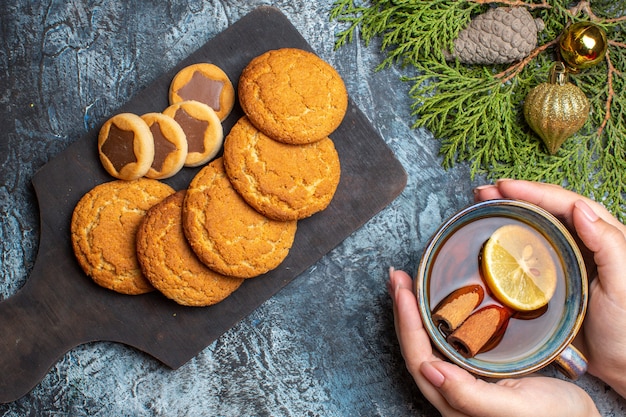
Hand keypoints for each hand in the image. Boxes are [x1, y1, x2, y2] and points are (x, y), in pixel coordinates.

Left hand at [388, 268, 599, 416]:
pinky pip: (443, 341)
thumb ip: (470, 397)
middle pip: (415, 347)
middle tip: (397, 278)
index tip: (402, 292)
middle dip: (403, 310)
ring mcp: (461, 380)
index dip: (407, 324)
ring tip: (405, 284)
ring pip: (426, 343)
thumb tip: (429, 372)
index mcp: (454, 403)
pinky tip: (430, 304)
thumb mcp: (516, 408)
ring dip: (413, 312)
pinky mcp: (473, 369)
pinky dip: (432, 318)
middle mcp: (451, 392)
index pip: (419, 358)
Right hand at [474, 179, 625, 397]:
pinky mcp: (552, 279)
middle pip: (546, 208)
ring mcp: (566, 260)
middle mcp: (583, 243)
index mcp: (604, 237)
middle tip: (483, 192)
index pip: (566, 203)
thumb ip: (609, 246)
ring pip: (535, 226)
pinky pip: (528, 252)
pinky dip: (509, 241)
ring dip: (509, 213)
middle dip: (514, 195)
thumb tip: (580, 209)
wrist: (622, 367)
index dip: (533, 191)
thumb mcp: (623, 286)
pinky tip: (492, 240)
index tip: (503, 187)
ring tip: (482, 206)